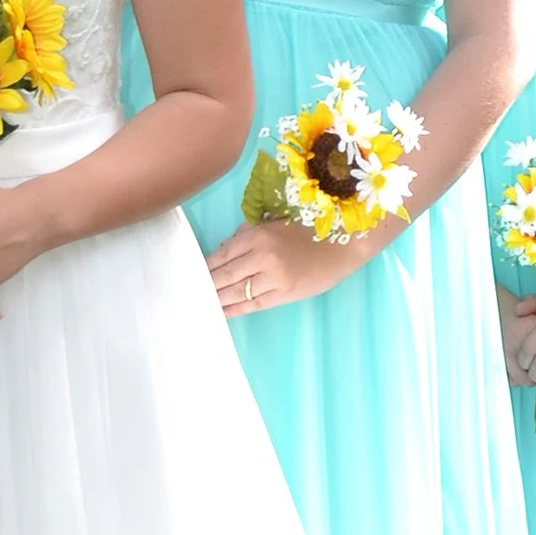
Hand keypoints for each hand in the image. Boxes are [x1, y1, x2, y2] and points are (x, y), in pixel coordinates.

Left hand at [205, 214, 384, 317]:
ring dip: (218, 299)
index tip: (191, 275)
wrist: (346, 243)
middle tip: (188, 294)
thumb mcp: (276, 222)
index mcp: (258, 235)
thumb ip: (249, 233)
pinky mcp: (286, 293)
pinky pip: (254, 304)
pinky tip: (223, 311)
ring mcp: (274, 277)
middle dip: (207, 286)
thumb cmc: (311, 229)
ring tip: (201, 304)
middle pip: (225, 275)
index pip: (222, 254)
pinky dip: (236, 309)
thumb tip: (224, 248)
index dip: (206, 267)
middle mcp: (262, 256)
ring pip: (237, 291)